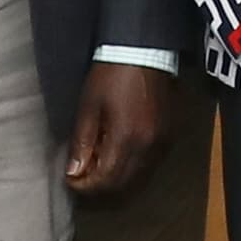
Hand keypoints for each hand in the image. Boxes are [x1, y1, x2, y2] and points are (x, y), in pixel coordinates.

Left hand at [64, 63, 178, 200]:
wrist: (144, 51)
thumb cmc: (112, 75)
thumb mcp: (89, 106)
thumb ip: (82, 142)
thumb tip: (74, 172)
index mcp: (127, 139)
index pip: (105, 180)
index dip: (85, 187)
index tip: (70, 181)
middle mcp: (149, 147)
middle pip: (123, 185)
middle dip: (100, 188)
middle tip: (82, 180)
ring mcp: (162, 143)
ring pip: (138, 178)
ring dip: (116, 180)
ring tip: (97, 169)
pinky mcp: (169, 136)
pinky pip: (150, 165)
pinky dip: (131, 169)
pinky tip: (117, 157)